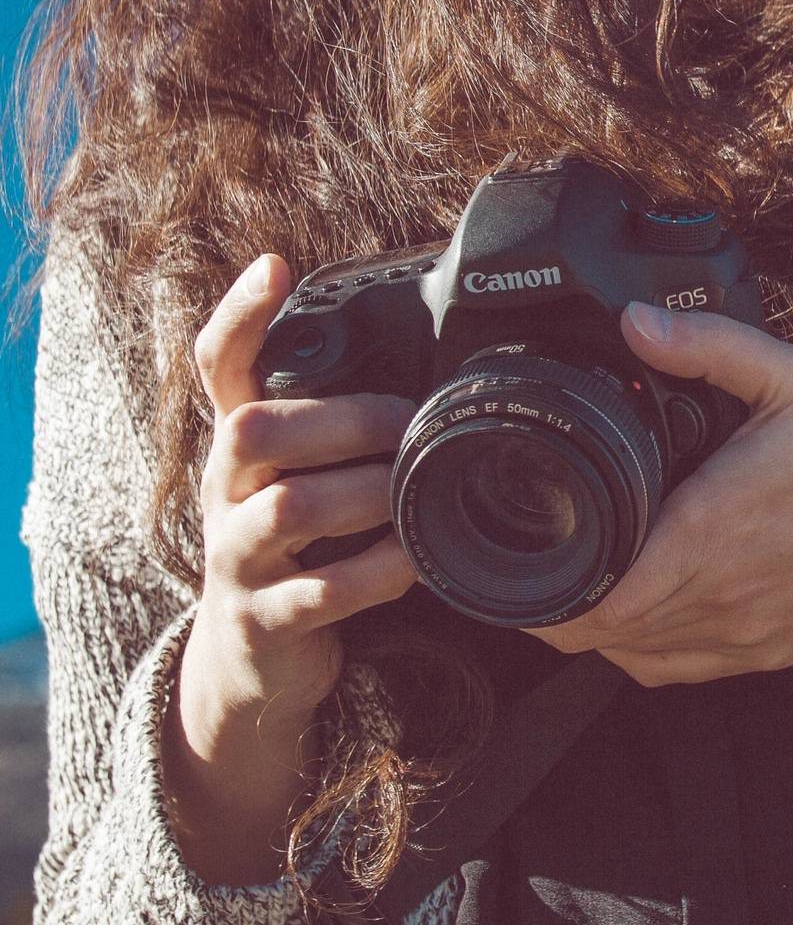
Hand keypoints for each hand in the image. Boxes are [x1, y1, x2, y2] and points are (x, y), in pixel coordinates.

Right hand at [168, 252, 419, 882]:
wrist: (256, 661)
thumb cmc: (306, 550)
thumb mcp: (314, 479)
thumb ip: (349, 429)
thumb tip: (441, 369)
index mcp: (243, 450)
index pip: (219, 366)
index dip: (238, 315)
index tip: (273, 263)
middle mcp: (226, 493)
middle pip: (251, 430)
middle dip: (342, 419)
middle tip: (411, 423)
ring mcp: (237, 558)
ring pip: (287, 508)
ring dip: (368, 495)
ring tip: (418, 493)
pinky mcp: (263, 620)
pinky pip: (317, 592)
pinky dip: (375, 573)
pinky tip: (415, 564)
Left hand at [523, 301, 792, 686]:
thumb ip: (708, 348)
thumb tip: (636, 322)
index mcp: (712, 534)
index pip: (590, 600)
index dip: (532, 592)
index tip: (507, 558)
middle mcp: (724, 597)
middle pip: (598, 638)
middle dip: (551, 607)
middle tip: (529, 560)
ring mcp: (752, 633)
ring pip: (636, 662)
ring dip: (598, 632)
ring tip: (577, 582)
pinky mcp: (780, 650)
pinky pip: (687, 670)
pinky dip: (647, 651)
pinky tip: (647, 611)